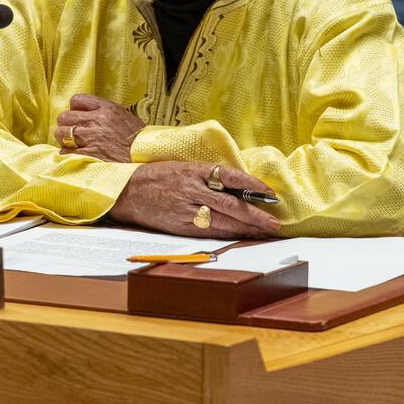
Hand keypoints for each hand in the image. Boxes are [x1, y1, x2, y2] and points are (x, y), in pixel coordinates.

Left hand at [55, 94, 144, 162]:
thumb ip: (106, 114)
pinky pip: (66, 151)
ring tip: (72, 144)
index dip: (74, 109)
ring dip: (64, 139)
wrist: (147, 161)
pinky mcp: (88, 155)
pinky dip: (67, 154)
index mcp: (107, 109)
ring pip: (62, 133)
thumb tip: (89, 114)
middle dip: (66, 125)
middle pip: (65, 116)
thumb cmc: (138, 142)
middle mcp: (97, 120)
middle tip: (72, 133)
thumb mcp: (126, 119)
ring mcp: (92, 138)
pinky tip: (74, 156)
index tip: (78, 117)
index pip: (77, 100)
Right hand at [109, 161, 280, 238]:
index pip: (230, 177)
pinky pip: (209, 231)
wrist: (128, 192)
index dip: (252, 185)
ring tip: (264, 231)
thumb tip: (239, 187)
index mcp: (194, 171)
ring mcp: (186, 210)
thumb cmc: (158, 177)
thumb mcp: (183, 167)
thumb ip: (208, 176)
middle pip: (231, 204)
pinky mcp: (181, 226)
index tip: (269, 193)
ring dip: (247, 228)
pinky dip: (229, 234)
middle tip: (275, 222)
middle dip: (256, 215)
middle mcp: (192, 190)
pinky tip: (242, 236)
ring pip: (223, 221)